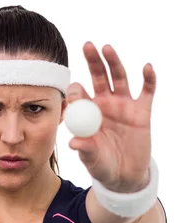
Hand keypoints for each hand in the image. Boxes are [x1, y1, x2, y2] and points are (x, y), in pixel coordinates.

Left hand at [66, 42, 155, 192]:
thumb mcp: (92, 160)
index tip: (75, 91)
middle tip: (87, 46)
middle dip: (93, 62)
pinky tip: (147, 68)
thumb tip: (73, 142)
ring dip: (114, 62)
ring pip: (119, 78)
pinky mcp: (142, 111)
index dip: (77, 91)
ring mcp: (123, 106)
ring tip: (107, 48)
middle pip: (98, 77)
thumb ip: (85, 150)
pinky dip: (149, 79)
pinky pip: (147, 91)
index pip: (79, 95)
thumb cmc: (102, 165)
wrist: (124, 176)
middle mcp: (104, 105)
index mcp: (87, 114)